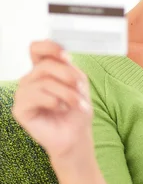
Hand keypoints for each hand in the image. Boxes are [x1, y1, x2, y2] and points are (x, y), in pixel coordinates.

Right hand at [12, 40, 93, 160]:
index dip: (50, 47)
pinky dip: (55, 102)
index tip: (67, 57)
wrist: (75, 136)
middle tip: (80, 88)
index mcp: (42, 71)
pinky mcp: (19, 110)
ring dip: (67, 93)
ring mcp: (23, 94)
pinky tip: (61, 109)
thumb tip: (62, 57)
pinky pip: (37, 97)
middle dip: (68, 76)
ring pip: (44, 81)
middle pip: (45, 65)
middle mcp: (30, 80)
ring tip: (76, 104)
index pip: (37, 49)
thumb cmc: (76, 111)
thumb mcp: (78, 83)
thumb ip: (69, 67)